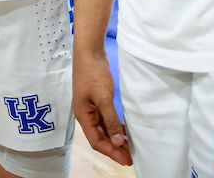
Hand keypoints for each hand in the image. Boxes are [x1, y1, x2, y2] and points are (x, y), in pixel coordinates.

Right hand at [73, 48, 131, 165]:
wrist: (89, 52)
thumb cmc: (92, 73)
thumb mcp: (103, 98)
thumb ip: (110, 120)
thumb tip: (117, 141)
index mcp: (84, 116)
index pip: (97, 141)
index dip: (111, 152)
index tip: (125, 160)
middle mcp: (86, 114)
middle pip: (100, 137)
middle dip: (114, 149)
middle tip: (130, 158)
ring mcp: (92, 108)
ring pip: (104, 129)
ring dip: (115, 139)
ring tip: (129, 148)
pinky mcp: (98, 101)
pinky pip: (106, 119)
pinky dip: (115, 127)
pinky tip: (124, 131)